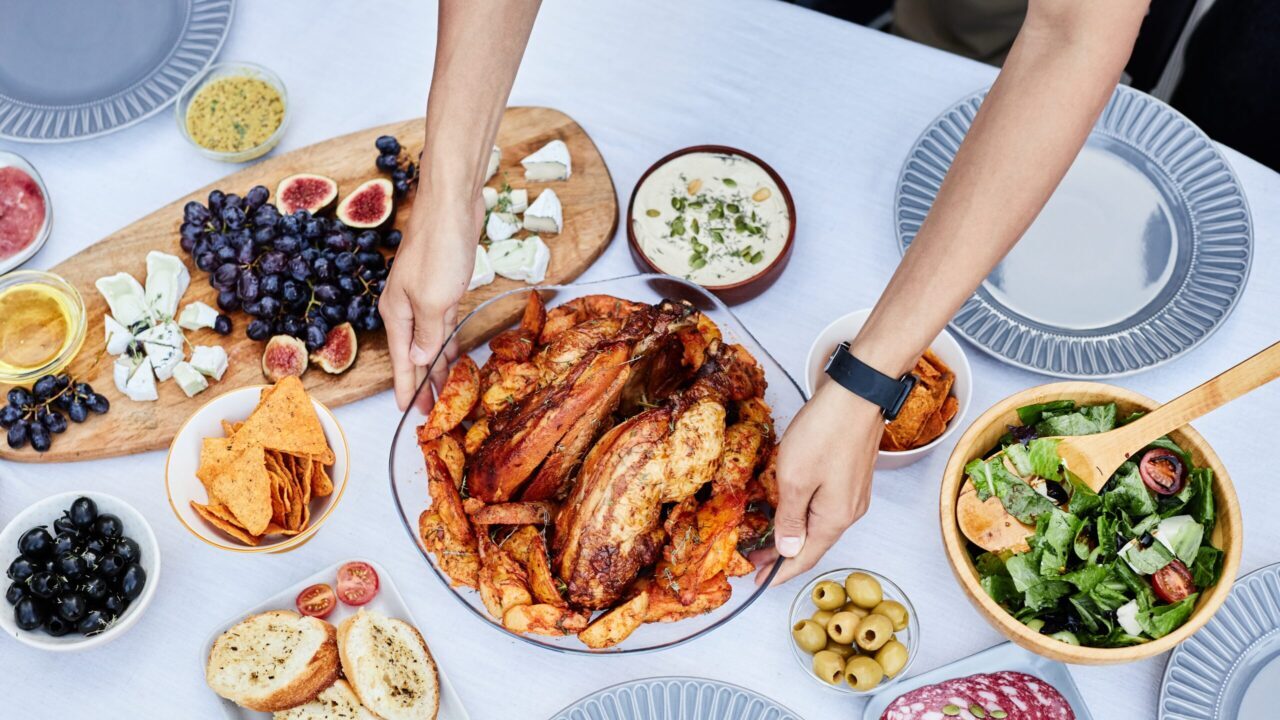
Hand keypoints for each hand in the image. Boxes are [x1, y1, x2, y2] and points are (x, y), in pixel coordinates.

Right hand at [379, 188, 483, 410]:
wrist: (452, 202)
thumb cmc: (440, 247)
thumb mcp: (434, 300)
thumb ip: (427, 334)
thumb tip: (418, 360)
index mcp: (398, 312)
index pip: (402, 361)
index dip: (407, 388)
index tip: (409, 413)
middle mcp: (407, 306)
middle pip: (414, 354)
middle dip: (423, 383)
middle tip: (432, 413)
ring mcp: (425, 294)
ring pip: (430, 339)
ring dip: (436, 365)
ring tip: (444, 392)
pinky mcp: (444, 283)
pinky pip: (443, 323)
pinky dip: (446, 341)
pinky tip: (451, 353)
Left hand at [750, 380, 883, 585]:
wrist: (858, 394)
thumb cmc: (825, 433)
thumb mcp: (795, 479)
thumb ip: (790, 518)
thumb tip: (788, 551)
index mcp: (835, 518)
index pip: (805, 557)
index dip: (780, 572)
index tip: (758, 581)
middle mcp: (849, 512)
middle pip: (813, 543)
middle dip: (784, 553)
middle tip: (755, 558)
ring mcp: (854, 494)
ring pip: (819, 523)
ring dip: (794, 532)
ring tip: (768, 536)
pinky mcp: (853, 476)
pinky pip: (825, 506)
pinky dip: (805, 513)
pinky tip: (790, 507)